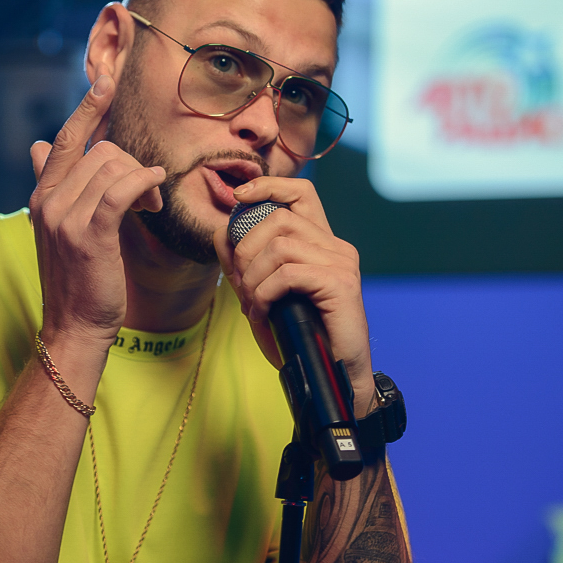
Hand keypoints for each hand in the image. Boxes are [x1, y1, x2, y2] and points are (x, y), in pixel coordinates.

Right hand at [29, 75, 165, 348]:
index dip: (86, 108)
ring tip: (151, 206)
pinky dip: (144, 183)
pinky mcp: (88, 234)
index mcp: (42, 195)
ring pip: (114, 168)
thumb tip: (36, 146)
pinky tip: (155, 193)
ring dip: (144, 181)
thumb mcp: (58, 226)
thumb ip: (51, 183)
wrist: (74, 326)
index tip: (105, 81)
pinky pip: (121, 190)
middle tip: (149, 194)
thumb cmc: (77, 278)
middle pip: (100, 152)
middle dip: (133, 165)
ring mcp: (65, 217)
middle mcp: (48, 200)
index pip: (63, 139)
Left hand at [212, 176, 375, 413]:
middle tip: (241, 287)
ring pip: (279, 245)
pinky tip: (264, 314)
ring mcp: (342, 262)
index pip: (301, 192)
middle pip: (279, 219)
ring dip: (253, 278)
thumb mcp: (266, 295)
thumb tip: (220, 233)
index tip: (239, 197)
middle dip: (246, 250)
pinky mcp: (341, 283)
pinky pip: (287, 274)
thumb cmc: (302, 338)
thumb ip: (245, 265)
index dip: (269, 186)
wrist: (335, 376)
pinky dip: (265, 294)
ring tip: (253, 305)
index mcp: (323, 243)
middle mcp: (337, 246)